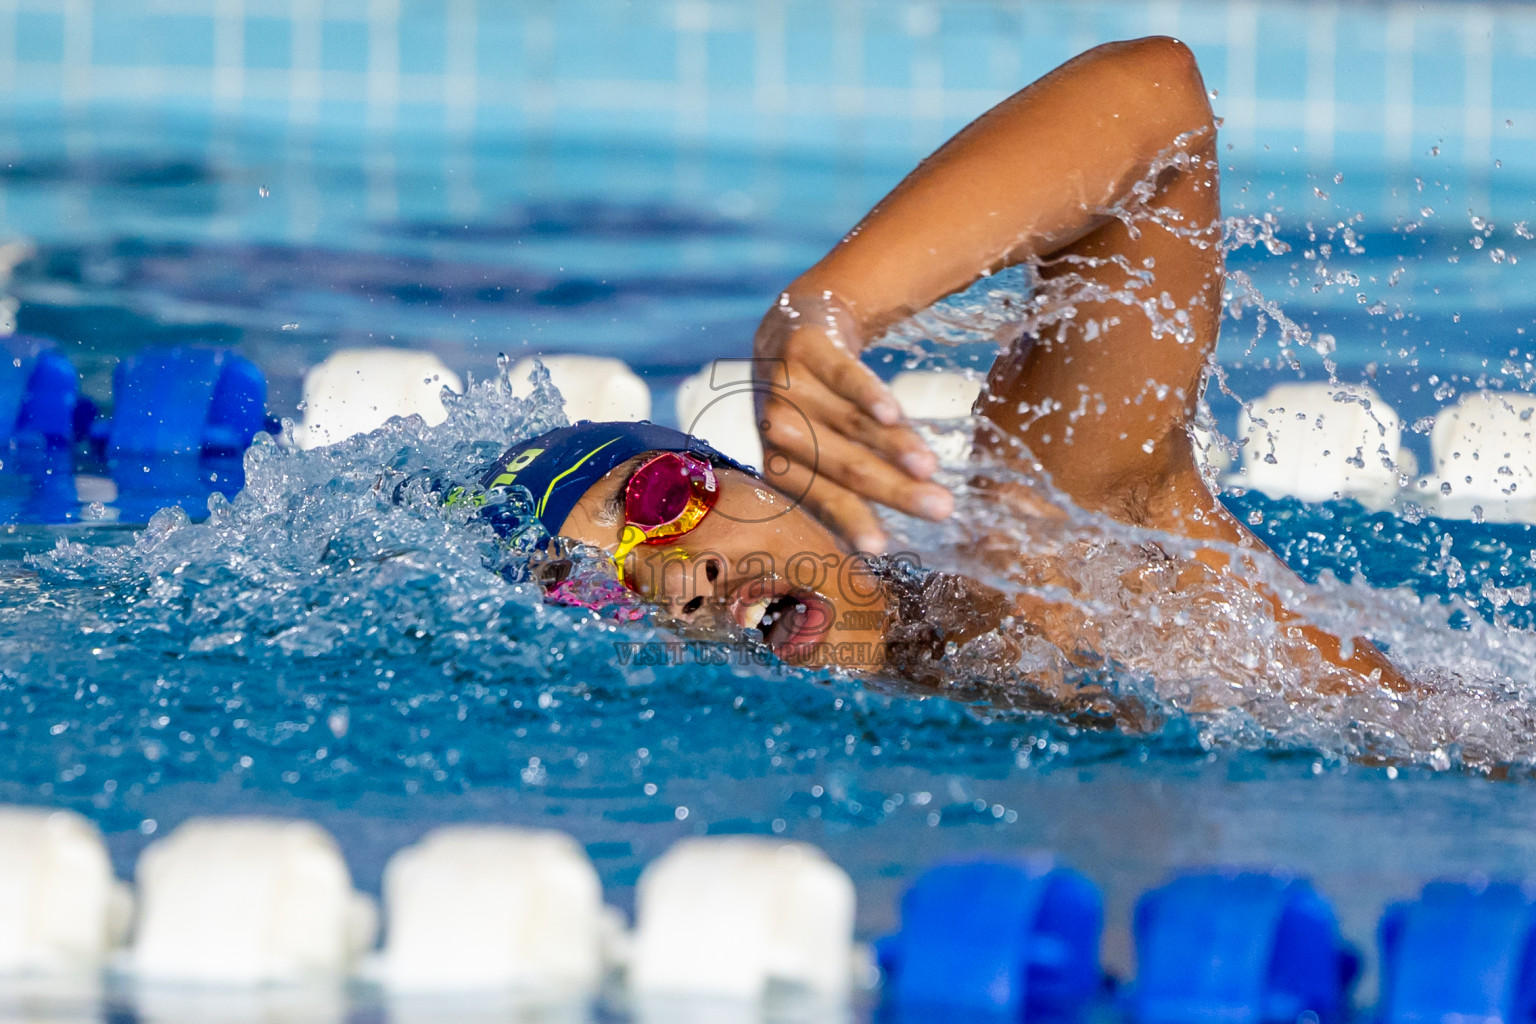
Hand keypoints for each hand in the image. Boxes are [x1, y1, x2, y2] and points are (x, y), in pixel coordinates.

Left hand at [752, 293, 954, 552]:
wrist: (789, 332)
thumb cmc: (813, 409)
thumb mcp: (816, 449)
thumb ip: (846, 488)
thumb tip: (884, 551)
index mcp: (779, 464)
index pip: (821, 499)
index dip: (853, 522)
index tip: (882, 548)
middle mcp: (778, 430)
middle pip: (844, 466)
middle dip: (894, 491)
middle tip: (940, 509)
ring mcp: (788, 387)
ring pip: (850, 424)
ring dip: (893, 447)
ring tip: (931, 467)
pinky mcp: (807, 349)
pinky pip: (843, 376)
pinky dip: (869, 396)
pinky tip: (894, 413)